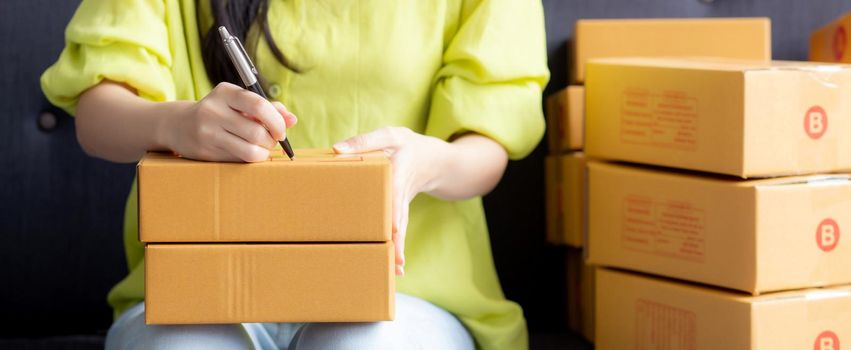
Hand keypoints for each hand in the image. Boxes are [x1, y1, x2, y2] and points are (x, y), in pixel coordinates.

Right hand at [163, 82, 296, 161]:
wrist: (179, 125)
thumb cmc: (219, 112)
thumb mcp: (239, 103)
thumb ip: (268, 108)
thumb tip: (292, 119)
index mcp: (224, 92)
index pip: (259, 106)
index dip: (277, 121)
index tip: (281, 131)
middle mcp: (213, 110)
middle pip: (256, 131)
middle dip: (271, 141)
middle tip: (272, 141)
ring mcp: (207, 132)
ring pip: (249, 150)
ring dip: (263, 153)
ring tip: (262, 149)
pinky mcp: (205, 151)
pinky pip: (238, 160)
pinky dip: (250, 159)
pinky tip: (248, 153)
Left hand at [333, 127, 450, 275]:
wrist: (435, 159)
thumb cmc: (407, 146)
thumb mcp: (390, 135)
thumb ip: (364, 141)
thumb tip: (337, 150)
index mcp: (400, 170)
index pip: (397, 190)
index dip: (395, 208)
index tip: (394, 226)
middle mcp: (403, 191)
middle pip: (401, 217)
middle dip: (398, 239)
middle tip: (397, 261)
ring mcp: (404, 204)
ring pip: (401, 228)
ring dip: (399, 248)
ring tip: (397, 269)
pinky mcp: (401, 212)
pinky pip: (399, 229)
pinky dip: (397, 246)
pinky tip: (395, 265)